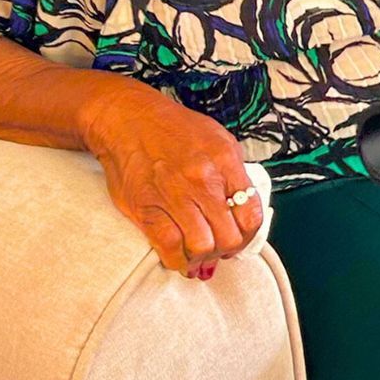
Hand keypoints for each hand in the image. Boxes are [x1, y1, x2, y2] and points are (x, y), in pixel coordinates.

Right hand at [79, 79, 261, 278]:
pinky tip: (179, 258)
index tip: (240, 236)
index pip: (251, 215)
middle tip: (218, 248)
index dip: (248, 235)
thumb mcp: (218, 140)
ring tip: (198, 252)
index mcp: (224, 161)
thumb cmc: (174, 130)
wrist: (128, 119)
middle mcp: (202, 179)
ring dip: (202, 257)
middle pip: (229, 237)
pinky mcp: (146, 208)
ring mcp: (173, 195)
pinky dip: (177, 260)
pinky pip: (169, 247)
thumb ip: (233, 174)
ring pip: (201, 246)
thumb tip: (241, 211)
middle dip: (226, 249)